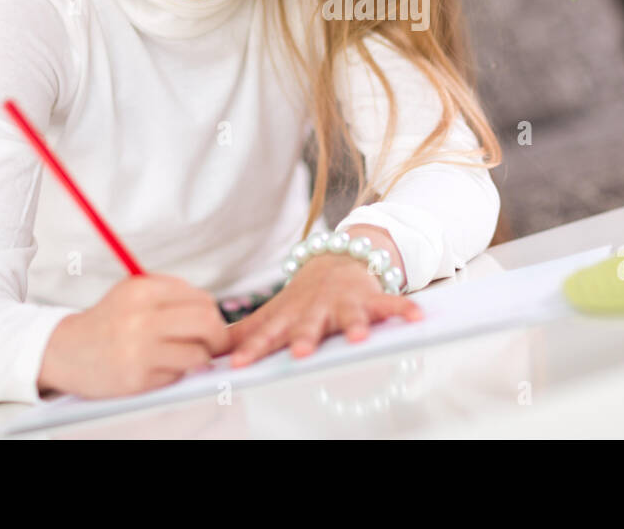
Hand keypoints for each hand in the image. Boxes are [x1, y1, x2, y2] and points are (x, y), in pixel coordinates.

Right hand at [38, 273, 231, 398]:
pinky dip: (178, 372)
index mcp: (144, 290)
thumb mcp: (134, 292)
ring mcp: (139, 349)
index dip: (214, 314)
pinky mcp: (137, 377)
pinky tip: (162, 367)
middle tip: (216, 344)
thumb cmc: (109, 321)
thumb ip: (172, 294)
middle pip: (207, 322)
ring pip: (198, 353)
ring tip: (188, 356)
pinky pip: (178, 375)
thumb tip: (213, 310)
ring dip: (200, 358)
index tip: (213, 324)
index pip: (201, 299)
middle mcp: (141, 317)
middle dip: (219, 336)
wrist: (65, 351)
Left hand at [226, 253, 422, 367]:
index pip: (267, 335)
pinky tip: (418, 318)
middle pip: (309, 325)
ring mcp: (344, 302)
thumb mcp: (274, 313)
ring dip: (355, 324)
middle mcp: (316, 309)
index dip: (252, 349)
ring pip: (349, 314)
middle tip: (302, 352)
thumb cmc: (303, 298)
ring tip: (359, 337)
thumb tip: (206, 354)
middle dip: (306, 337)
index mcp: (290, 316)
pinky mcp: (371, 297)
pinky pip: (391, 304)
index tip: (238, 365)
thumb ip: (244, 335)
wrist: (338, 257)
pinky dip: (404, 310)